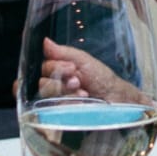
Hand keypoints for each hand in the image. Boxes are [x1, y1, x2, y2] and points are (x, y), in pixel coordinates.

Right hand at [33, 37, 147, 103]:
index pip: (43, 68)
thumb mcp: (83, 60)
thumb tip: (45, 41)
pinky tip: (81, 101)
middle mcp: (54, 85)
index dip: (56, 67)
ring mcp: (56, 101)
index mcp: (57, 70)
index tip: (72, 67)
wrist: (114, 97)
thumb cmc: (100, 77)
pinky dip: (69, 103)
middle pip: (42, 83)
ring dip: (66, 92)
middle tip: (77, 81)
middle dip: (62, 81)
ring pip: (47, 97)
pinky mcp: (59, 114)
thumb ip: (62, 52)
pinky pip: (54, 109)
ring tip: (83, 92)